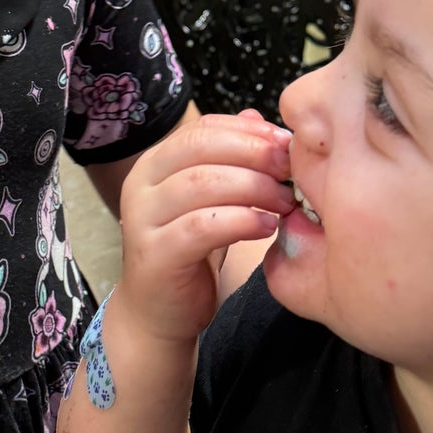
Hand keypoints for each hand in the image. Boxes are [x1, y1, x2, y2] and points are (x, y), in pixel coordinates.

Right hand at [115, 108, 292, 344]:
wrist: (158, 314)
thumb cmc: (191, 252)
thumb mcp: (212, 200)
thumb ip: (229, 160)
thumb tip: (257, 118)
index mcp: (156, 163)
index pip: (203, 128)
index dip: (249, 131)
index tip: (287, 144)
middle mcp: (141, 183)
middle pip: (201, 147)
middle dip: (254, 153)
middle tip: (290, 169)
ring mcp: (142, 218)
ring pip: (201, 183)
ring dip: (253, 187)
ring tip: (285, 201)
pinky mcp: (154, 254)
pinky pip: (200, 226)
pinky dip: (240, 221)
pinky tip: (267, 227)